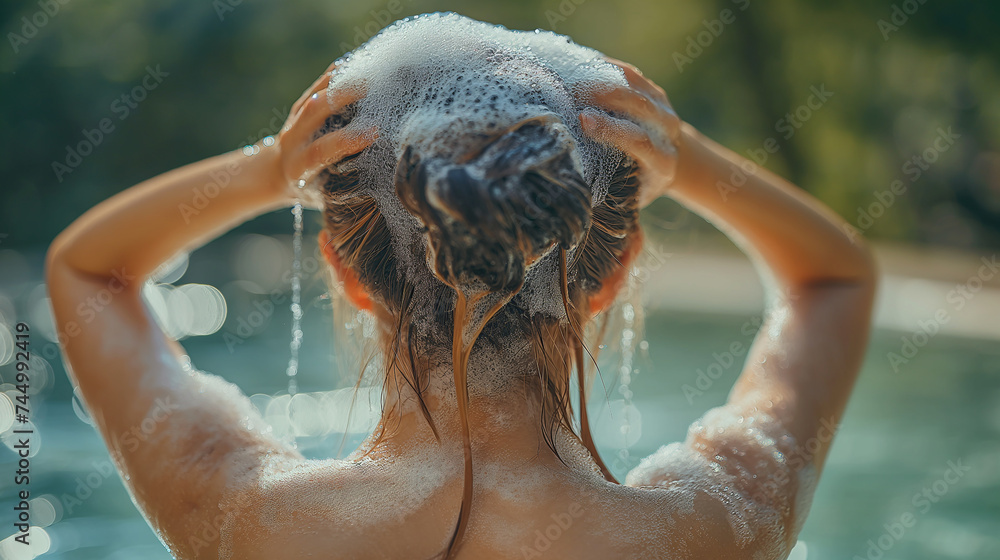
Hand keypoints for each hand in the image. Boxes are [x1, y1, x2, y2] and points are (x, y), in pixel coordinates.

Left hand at [273, 62, 377, 202]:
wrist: (277, 171)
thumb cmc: (310, 190)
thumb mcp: (323, 198)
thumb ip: (345, 191)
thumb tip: (383, 191)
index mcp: (298, 165)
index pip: (322, 149)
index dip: (347, 140)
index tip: (375, 132)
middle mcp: (294, 137)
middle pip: (316, 109)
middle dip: (344, 95)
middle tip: (375, 86)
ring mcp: (297, 116)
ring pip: (319, 90)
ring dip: (346, 78)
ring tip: (375, 69)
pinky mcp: (304, 102)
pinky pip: (323, 82)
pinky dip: (343, 71)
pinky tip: (365, 62)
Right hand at [578, 58, 681, 206]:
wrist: (676, 162)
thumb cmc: (640, 187)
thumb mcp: (631, 199)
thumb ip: (612, 199)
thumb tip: (572, 208)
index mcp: (663, 160)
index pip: (639, 139)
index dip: (612, 129)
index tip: (583, 120)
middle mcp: (668, 129)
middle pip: (637, 105)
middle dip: (603, 96)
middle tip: (569, 90)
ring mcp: (663, 105)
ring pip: (634, 84)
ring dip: (600, 77)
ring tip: (567, 75)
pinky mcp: (654, 89)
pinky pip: (628, 73)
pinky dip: (603, 68)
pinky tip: (575, 66)